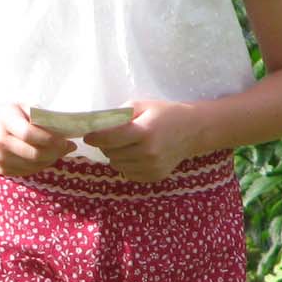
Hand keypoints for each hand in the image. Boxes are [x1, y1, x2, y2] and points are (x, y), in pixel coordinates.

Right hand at [0, 104, 74, 175]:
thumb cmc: (5, 113)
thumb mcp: (19, 105)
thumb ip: (38, 115)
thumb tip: (62, 127)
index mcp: (4, 122)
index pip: (29, 134)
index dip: (50, 139)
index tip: (65, 139)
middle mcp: (0, 142)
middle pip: (34, 154)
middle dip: (55, 152)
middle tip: (68, 146)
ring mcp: (0, 159)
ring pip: (34, 165)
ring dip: (51, 159)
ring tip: (59, 150)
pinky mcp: (3, 170)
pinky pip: (28, 171)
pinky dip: (41, 164)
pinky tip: (46, 155)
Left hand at [86, 99, 209, 181]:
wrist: (193, 130)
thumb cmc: (165, 114)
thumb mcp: (142, 105)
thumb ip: (119, 114)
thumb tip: (96, 124)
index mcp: (144, 132)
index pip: (109, 139)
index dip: (95, 138)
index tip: (88, 136)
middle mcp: (148, 153)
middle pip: (110, 153)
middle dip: (107, 145)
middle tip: (114, 136)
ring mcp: (152, 167)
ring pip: (117, 165)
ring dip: (116, 155)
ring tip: (128, 144)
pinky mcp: (154, 176)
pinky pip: (128, 173)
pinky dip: (127, 164)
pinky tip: (138, 154)